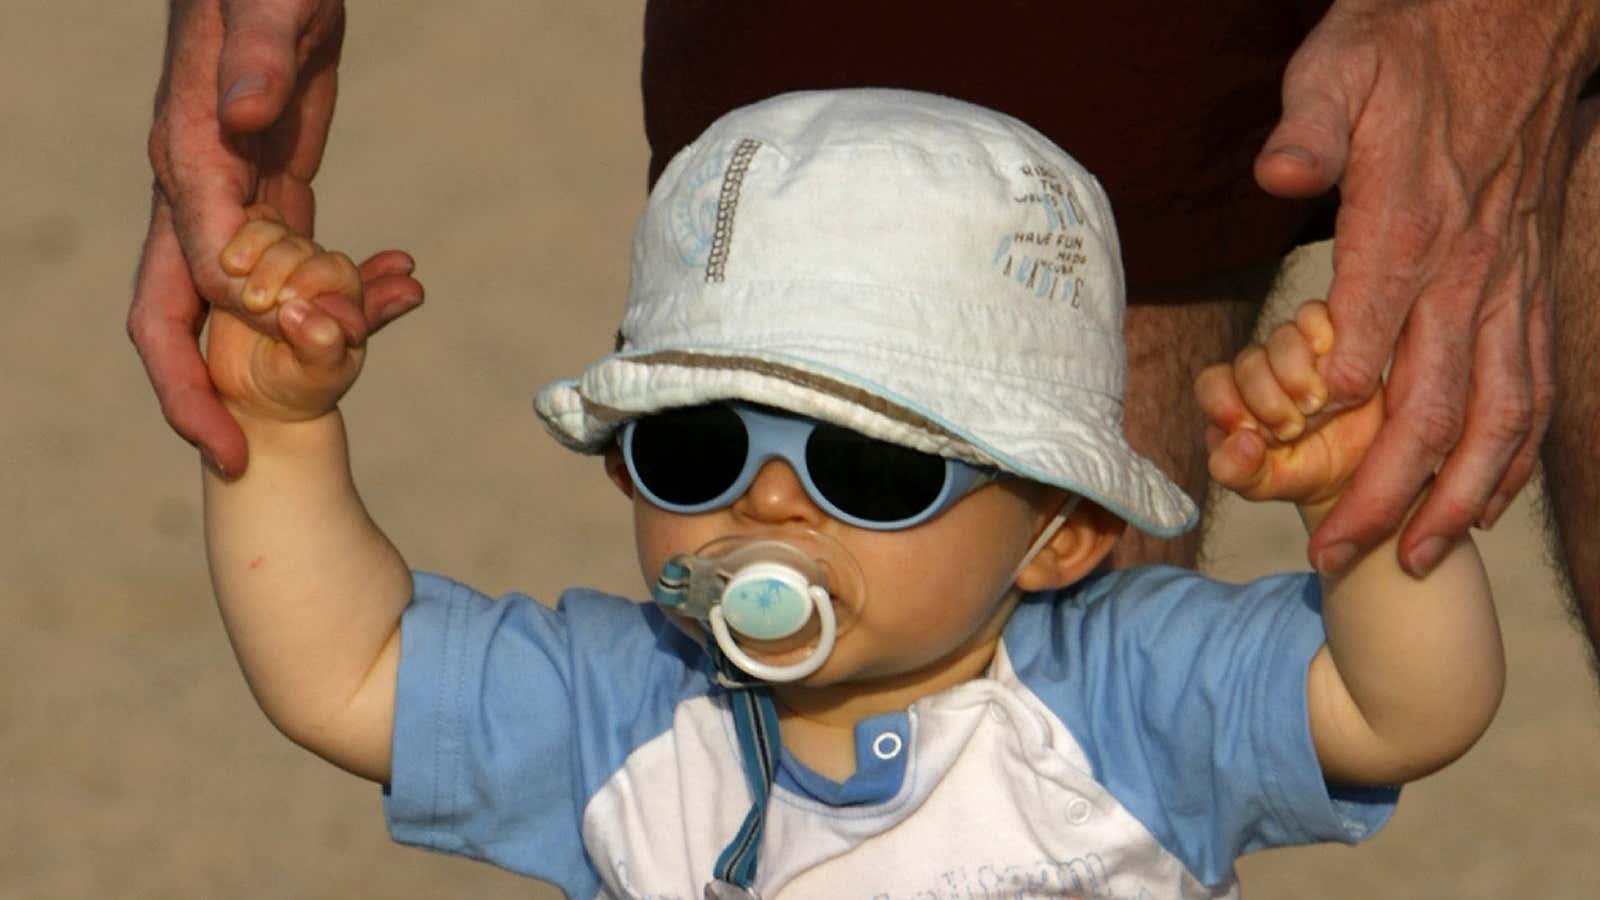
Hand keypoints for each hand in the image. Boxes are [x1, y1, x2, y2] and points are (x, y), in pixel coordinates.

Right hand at [129, 1, 421, 473]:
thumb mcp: (266, 2)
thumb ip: (254, 57)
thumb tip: (241, 118)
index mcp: (189, 157)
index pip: (196, 268)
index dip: (219, 339)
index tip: (247, 401)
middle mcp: (196, 188)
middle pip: (173, 308)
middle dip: (193, 390)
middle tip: (232, 457)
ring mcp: (231, 192)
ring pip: (232, 298)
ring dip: (271, 353)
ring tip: (330, 395)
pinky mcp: (272, 185)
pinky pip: (288, 260)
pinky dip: (323, 296)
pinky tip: (379, 310)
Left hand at [1197, 302, 1384, 513]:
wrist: (1358, 468)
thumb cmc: (1300, 471)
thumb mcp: (1264, 483)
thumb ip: (1237, 470)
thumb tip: (1242, 443)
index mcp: (1233, 399)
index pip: (1212, 384)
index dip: (1226, 404)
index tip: (1251, 433)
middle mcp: (1261, 369)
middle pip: (1248, 362)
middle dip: (1268, 400)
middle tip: (1292, 429)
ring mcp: (1297, 350)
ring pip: (1282, 337)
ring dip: (1296, 373)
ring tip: (1316, 406)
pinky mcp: (1333, 337)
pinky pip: (1316, 316)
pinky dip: (1322, 340)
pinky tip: (1334, 374)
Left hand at [1253, 0, 1599, 574]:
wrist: (1513, 21)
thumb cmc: (1409, 46)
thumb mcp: (1342, 63)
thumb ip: (1310, 125)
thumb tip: (1277, 176)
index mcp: (1411, 221)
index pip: (1375, 335)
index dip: (1339, 415)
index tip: (1301, 473)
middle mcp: (1470, 268)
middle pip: (1434, 404)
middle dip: (1385, 491)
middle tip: (1337, 555)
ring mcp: (1509, 284)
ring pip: (1498, 414)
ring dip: (1458, 497)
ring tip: (1417, 560)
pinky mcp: (1531, 287)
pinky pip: (1534, 387)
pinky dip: (1515, 456)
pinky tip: (1487, 506)